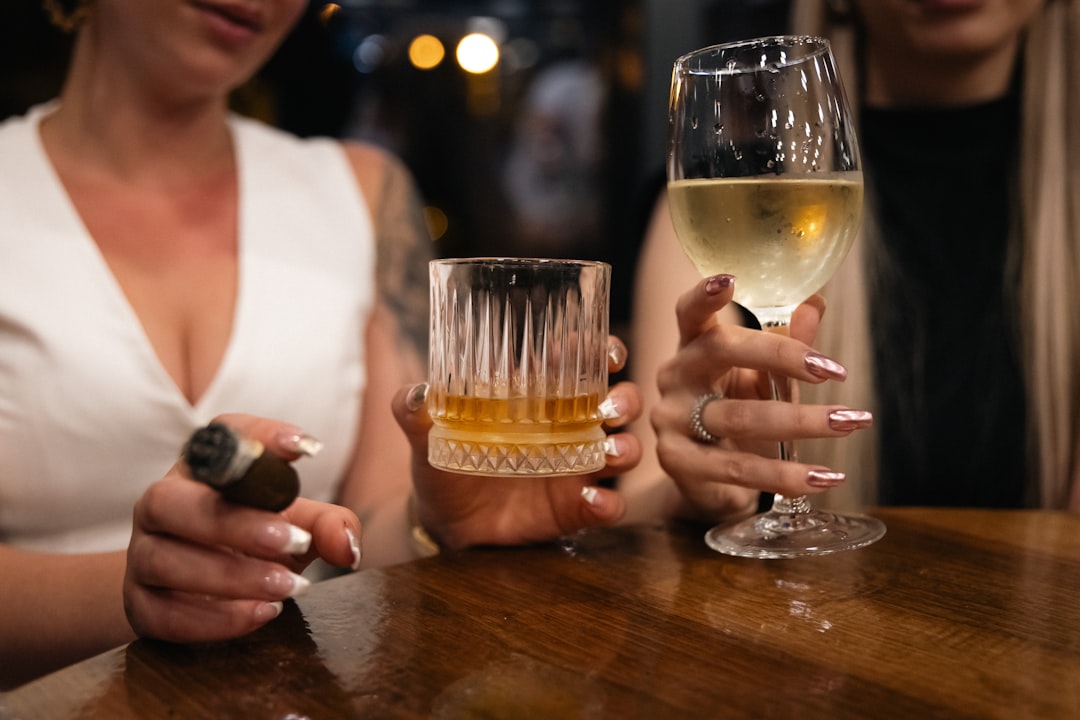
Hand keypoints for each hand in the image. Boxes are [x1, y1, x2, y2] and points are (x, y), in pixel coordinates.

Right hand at [124, 413, 361, 642]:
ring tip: (286, 586)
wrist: (204, 593)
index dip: (259, 437)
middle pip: (171, 501)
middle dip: (235, 523)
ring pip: (162, 559)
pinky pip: (161, 613)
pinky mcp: (140, 605)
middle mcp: (161, 503)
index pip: (220, 435)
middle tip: (294, 542)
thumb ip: (328, 526)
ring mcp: (143, 554)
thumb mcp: (298, 525)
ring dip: (230, 575)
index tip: (306, 448)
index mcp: (202, 468)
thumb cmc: (256, 542)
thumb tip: (345, 546)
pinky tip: (260, 614)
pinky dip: (212, 618)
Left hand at [393, 337, 642, 548]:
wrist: (444, 522)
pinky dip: (608, 503)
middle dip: (626, 399)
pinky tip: (592, 500)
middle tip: (610, 407)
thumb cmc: (444, 463)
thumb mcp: (425, 435)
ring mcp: (576, 469)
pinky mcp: (575, 509)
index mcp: (540, 397)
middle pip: (619, 402)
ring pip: (624, 450)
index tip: (604, 352)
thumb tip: (415, 394)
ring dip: (626, 448)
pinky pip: (608, 505)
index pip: (584, 363)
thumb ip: (414, 411)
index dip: (603, 351)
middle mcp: (568, 428)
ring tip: (608, 453)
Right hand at [652, 275, 871, 518]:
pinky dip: (786, 475)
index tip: (730, 280)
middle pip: (718, 352)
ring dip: (801, 421)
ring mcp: (672, 421)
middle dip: (780, 356)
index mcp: (692, 347)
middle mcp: (675, 377)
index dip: (704, 296)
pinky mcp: (679, 463)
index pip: (690, 313)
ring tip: (849, 422)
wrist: (708, 482)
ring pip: (738, 416)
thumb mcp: (760, 378)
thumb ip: (784, 344)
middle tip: (831, 370)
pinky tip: (824, 477)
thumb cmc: (735, 416)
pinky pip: (739, 468)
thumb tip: (814, 303)